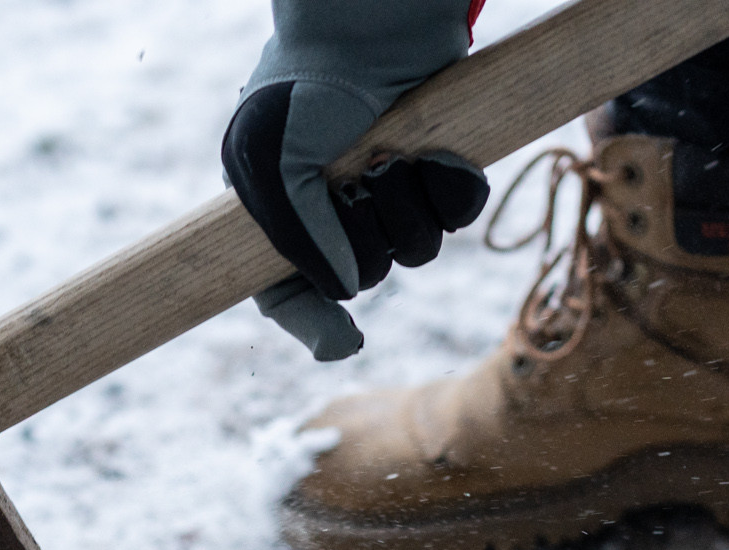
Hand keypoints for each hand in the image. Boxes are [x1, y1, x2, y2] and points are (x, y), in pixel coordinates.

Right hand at [223, 0, 490, 360]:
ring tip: (390, 154)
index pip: (289, 293)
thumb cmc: (305, 87)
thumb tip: (348, 292)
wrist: (368, 21)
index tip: (348, 338)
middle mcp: (336, 210)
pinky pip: (459, 214)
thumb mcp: (269, 163)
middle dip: (367, 237)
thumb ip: (296, 237)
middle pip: (366, 276)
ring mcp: (391, 191)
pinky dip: (452, 190)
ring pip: (418, 250)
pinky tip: (435, 155)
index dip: (314, 321)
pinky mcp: (439, 169)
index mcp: (282, 215)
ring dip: (410, 210)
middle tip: (354, 181)